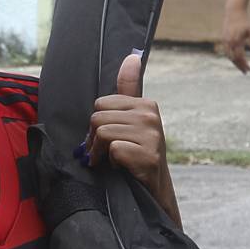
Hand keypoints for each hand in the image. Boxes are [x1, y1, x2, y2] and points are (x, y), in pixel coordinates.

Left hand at [89, 52, 180, 223]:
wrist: (154, 190)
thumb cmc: (138, 154)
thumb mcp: (133, 120)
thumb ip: (129, 89)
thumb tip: (131, 57)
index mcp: (146, 104)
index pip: (101, 104)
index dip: (98, 124)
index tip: (108, 137)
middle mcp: (151, 116)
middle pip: (97, 117)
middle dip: (95, 138)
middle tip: (107, 151)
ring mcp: (151, 135)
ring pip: (102, 133)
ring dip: (100, 152)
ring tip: (114, 159)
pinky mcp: (147, 155)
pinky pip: (112, 149)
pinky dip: (110, 162)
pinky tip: (122, 167)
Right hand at [221, 10, 249, 73]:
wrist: (234, 12)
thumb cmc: (245, 21)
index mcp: (237, 41)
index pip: (240, 57)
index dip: (245, 64)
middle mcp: (229, 43)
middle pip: (234, 59)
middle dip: (240, 66)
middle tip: (246, 72)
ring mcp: (225, 41)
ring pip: (229, 56)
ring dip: (235, 63)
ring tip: (241, 67)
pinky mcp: (223, 39)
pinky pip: (226, 51)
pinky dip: (231, 57)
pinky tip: (236, 58)